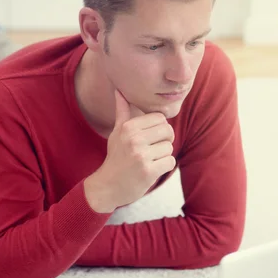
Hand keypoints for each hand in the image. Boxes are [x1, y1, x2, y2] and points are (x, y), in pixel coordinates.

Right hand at [84, 89, 175, 212]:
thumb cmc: (115, 157)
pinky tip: (152, 170)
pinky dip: (164, 167)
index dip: (160, 128)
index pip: (160, 118)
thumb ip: (122, 111)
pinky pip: (170, 162)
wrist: (107, 186)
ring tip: (149, 161)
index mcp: (128, 127)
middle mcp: (134, 139)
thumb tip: (119, 90)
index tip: (151, 138)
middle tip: (152, 150)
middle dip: (164, 141)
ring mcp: (141, 156)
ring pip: (170, 147)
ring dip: (163, 156)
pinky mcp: (148, 171)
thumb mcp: (116, 133)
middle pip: (168, 131)